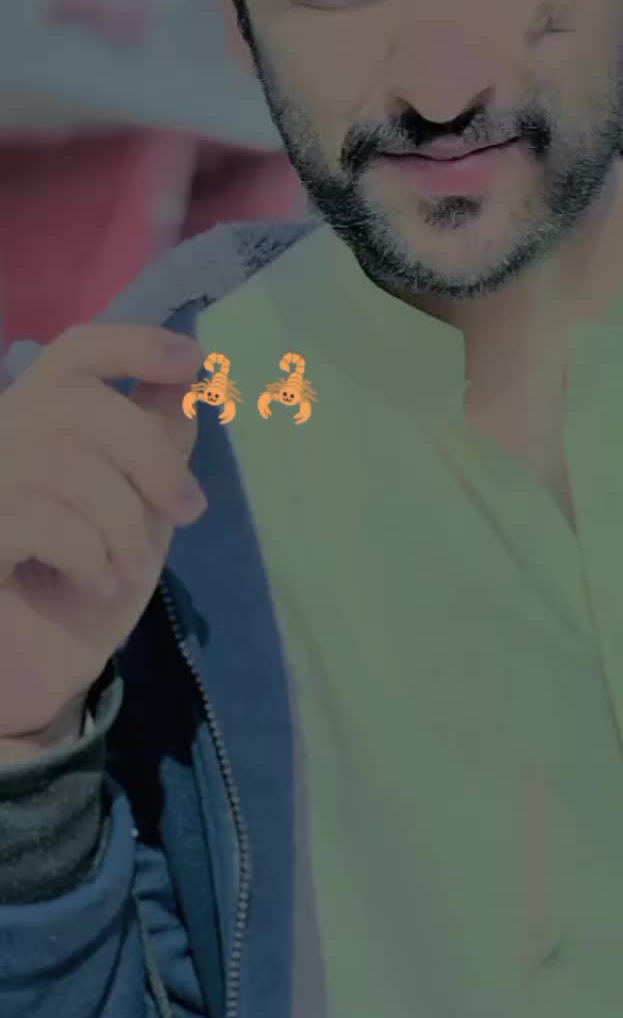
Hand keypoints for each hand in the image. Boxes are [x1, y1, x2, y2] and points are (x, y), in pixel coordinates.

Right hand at [0, 324, 207, 744]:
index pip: (73, 353)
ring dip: (122, 519)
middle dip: (149, 454)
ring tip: (132, 565)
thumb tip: (187, 380)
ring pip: (63, 463)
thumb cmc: (84, 587)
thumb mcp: (140, 508)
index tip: (194, 363)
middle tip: (190, 509)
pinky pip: (39, 519)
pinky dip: (88, 552)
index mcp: (33, 421)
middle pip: (77, 403)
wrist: (38, 673)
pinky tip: (96, 581)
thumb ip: (156, 442)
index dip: (133, 345)